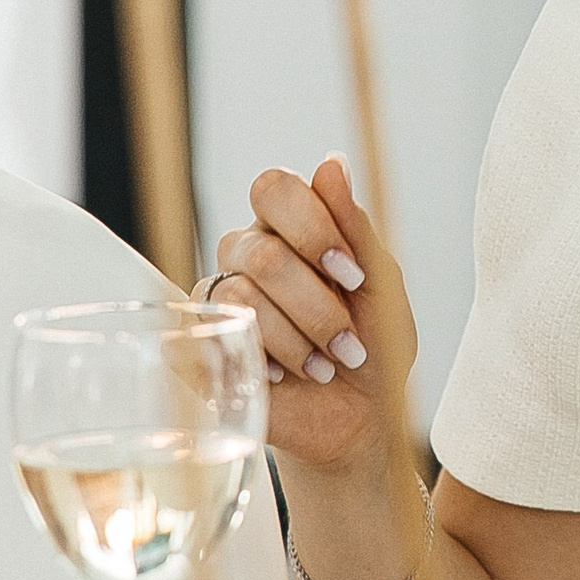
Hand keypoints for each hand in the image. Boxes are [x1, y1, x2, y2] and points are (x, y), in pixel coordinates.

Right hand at [211, 159, 415, 481]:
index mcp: (288, 227)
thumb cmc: (374, 344)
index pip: (273, 188)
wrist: (359, 417)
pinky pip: (210, 339)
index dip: (311, 227)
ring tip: (327, 366)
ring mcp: (218, 300)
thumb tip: (331, 162)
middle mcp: (246, 255)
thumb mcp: (381, 285)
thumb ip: (355, 227)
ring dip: (299, 340)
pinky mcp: (198, 347)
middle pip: (261, 254)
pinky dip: (262, 362)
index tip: (353, 276)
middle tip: (350, 341)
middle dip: (317, 305)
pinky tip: (286, 376)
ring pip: (241, 299)